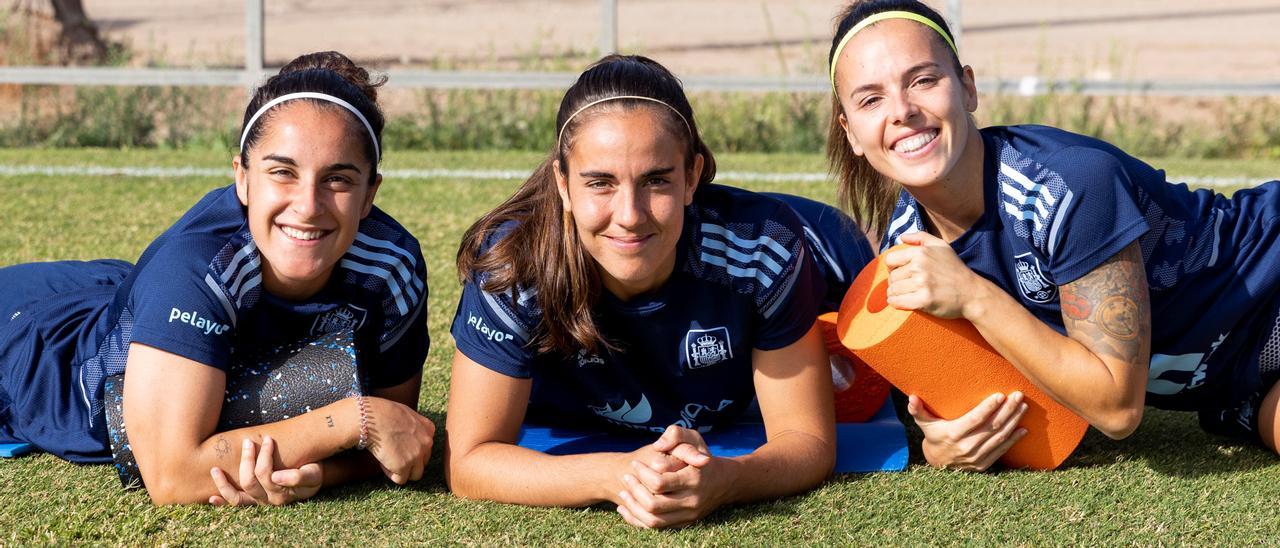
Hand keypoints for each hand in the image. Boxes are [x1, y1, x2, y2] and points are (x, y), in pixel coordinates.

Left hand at [209, 435, 321, 505]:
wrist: (314, 479)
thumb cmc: (313, 472)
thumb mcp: (313, 474)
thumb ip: (299, 476)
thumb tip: (277, 476)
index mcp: (281, 493)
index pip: (266, 474)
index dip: (265, 456)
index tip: (269, 439)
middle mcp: (268, 500)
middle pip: (250, 482)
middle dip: (248, 460)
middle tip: (250, 442)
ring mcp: (259, 502)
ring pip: (237, 497)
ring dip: (224, 484)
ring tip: (215, 470)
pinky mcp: (254, 501)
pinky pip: (236, 504)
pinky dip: (223, 502)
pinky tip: (211, 498)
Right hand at [364, 397, 434, 483]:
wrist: (373, 418)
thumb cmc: (383, 413)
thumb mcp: (406, 414)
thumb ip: (414, 426)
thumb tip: (409, 435)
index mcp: (428, 429)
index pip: (426, 447)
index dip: (411, 449)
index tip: (398, 445)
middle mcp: (427, 443)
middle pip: (423, 462)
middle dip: (409, 461)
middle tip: (393, 454)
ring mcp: (416, 456)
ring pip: (415, 474)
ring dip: (403, 471)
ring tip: (388, 461)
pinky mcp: (404, 467)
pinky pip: (400, 479)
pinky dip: (391, 474)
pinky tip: (383, 463)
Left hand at [614, 426, 734, 528]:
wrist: (723, 481)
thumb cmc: (702, 455)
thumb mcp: (693, 438)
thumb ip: (676, 434)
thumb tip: (658, 446)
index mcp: (694, 478)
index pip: (659, 483)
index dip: (642, 473)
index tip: (635, 464)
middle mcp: (692, 500)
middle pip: (654, 505)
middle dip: (634, 491)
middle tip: (627, 478)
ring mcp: (688, 515)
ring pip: (653, 520)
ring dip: (633, 507)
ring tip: (625, 492)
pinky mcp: (684, 523)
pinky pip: (656, 527)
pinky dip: (637, 519)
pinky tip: (626, 508)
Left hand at [883, 232, 983, 318]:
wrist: (972, 293)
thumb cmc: (955, 269)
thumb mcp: (942, 246)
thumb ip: (921, 237)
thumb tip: (902, 237)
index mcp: (921, 252)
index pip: (890, 260)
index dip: (893, 268)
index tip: (900, 273)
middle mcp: (920, 266)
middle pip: (892, 277)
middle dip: (896, 282)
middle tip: (906, 286)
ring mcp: (922, 284)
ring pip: (893, 290)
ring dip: (895, 294)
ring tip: (904, 294)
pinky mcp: (924, 301)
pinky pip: (897, 302)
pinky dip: (896, 303)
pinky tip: (901, 302)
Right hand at [909, 392, 1028, 471]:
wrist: (938, 464)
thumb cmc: (933, 437)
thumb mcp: (924, 424)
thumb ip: (918, 410)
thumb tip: (911, 398)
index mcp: (953, 434)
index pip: (974, 420)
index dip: (987, 408)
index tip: (1000, 396)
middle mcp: (966, 447)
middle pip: (991, 427)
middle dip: (1007, 410)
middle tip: (1018, 396)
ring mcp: (977, 457)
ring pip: (999, 437)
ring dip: (1013, 421)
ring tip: (1023, 407)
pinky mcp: (984, 464)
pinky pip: (1002, 450)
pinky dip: (1013, 439)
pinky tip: (1023, 428)